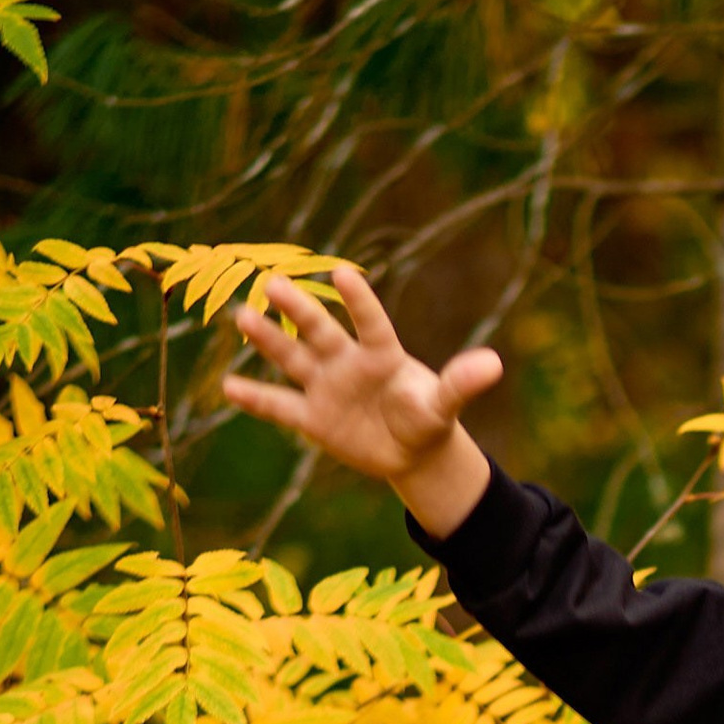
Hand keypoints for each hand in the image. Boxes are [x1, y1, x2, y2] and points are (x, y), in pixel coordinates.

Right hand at [223, 262, 501, 537]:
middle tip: (272, 281)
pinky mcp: (313, 418)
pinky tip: (228, 386)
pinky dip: (256, 399)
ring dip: (268, 340)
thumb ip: (461, 383)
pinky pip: (281, 406)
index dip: (358, 301)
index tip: (344, 272)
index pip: (370, 322)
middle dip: (298, 310)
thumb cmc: (426, 418)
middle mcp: (348, 362)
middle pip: (319, 331)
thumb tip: (494, 364)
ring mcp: (326, 387)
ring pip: (293, 359)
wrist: (410, 451)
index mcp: (382, 354)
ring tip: (242, 316)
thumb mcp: (444, 406)